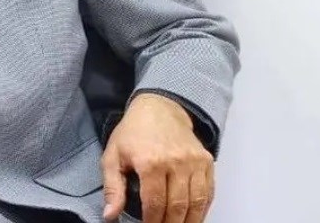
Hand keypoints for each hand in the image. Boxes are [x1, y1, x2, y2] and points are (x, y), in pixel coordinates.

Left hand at [101, 94, 213, 222]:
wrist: (160, 107)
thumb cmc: (133, 133)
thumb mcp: (113, 156)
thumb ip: (112, 188)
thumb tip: (110, 215)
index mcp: (150, 162)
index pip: (154, 204)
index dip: (152, 222)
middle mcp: (176, 162)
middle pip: (177, 207)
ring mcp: (194, 161)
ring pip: (196, 203)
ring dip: (188, 221)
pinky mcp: (206, 161)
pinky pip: (209, 192)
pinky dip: (202, 208)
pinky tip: (193, 216)